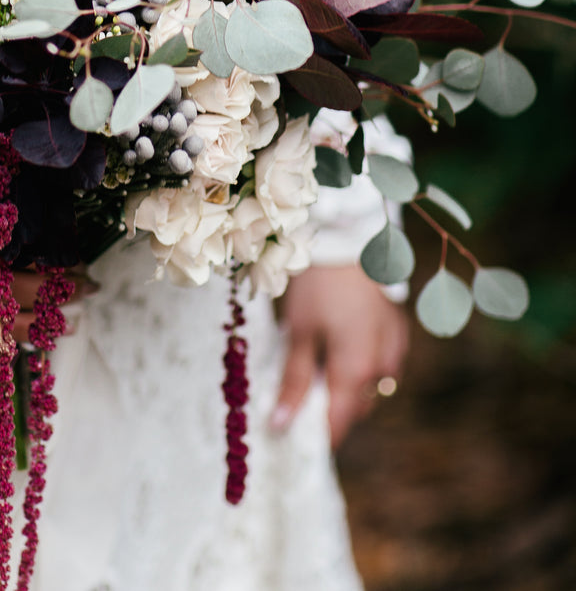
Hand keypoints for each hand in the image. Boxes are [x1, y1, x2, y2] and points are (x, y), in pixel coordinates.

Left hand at [272, 264, 408, 447]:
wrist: (350, 239)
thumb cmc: (319, 285)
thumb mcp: (299, 332)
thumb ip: (292, 381)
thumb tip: (280, 425)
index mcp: (356, 371)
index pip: (338, 425)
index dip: (316, 437)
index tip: (294, 439)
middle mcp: (383, 368)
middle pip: (355, 407)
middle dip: (328, 406)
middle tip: (297, 391)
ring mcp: (395, 350)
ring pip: (369, 386)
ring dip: (346, 384)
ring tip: (317, 358)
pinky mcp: (398, 333)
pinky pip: (380, 363)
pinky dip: (360, 362)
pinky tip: (340, 341)